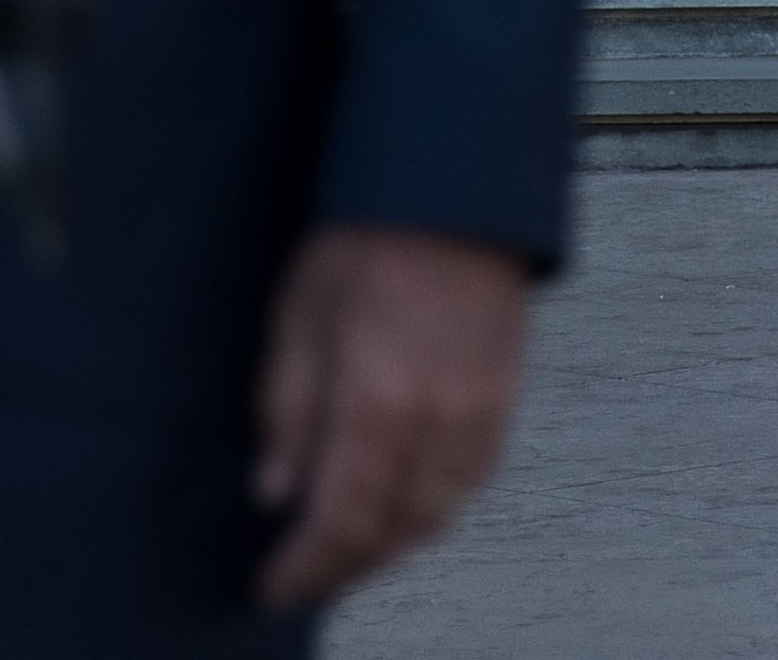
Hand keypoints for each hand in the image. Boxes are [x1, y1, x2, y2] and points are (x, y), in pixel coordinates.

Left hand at [254, 222, 532, 610]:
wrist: (450, 189)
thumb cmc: (364, 240)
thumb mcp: (297, 317)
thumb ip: (286, 413)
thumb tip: (276, 493)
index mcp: (376, 402)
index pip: (339, 522)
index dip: (305, 568)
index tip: (273, 588)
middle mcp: (435, 421)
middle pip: (391, 533)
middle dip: (344, 566)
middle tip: (305, 573)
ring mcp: (477, 412)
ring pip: (436, 515)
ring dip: (389, 542)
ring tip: (349, 543)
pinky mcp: (504, 396)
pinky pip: (470, 480)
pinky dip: (433, 504)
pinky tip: (404, 496)